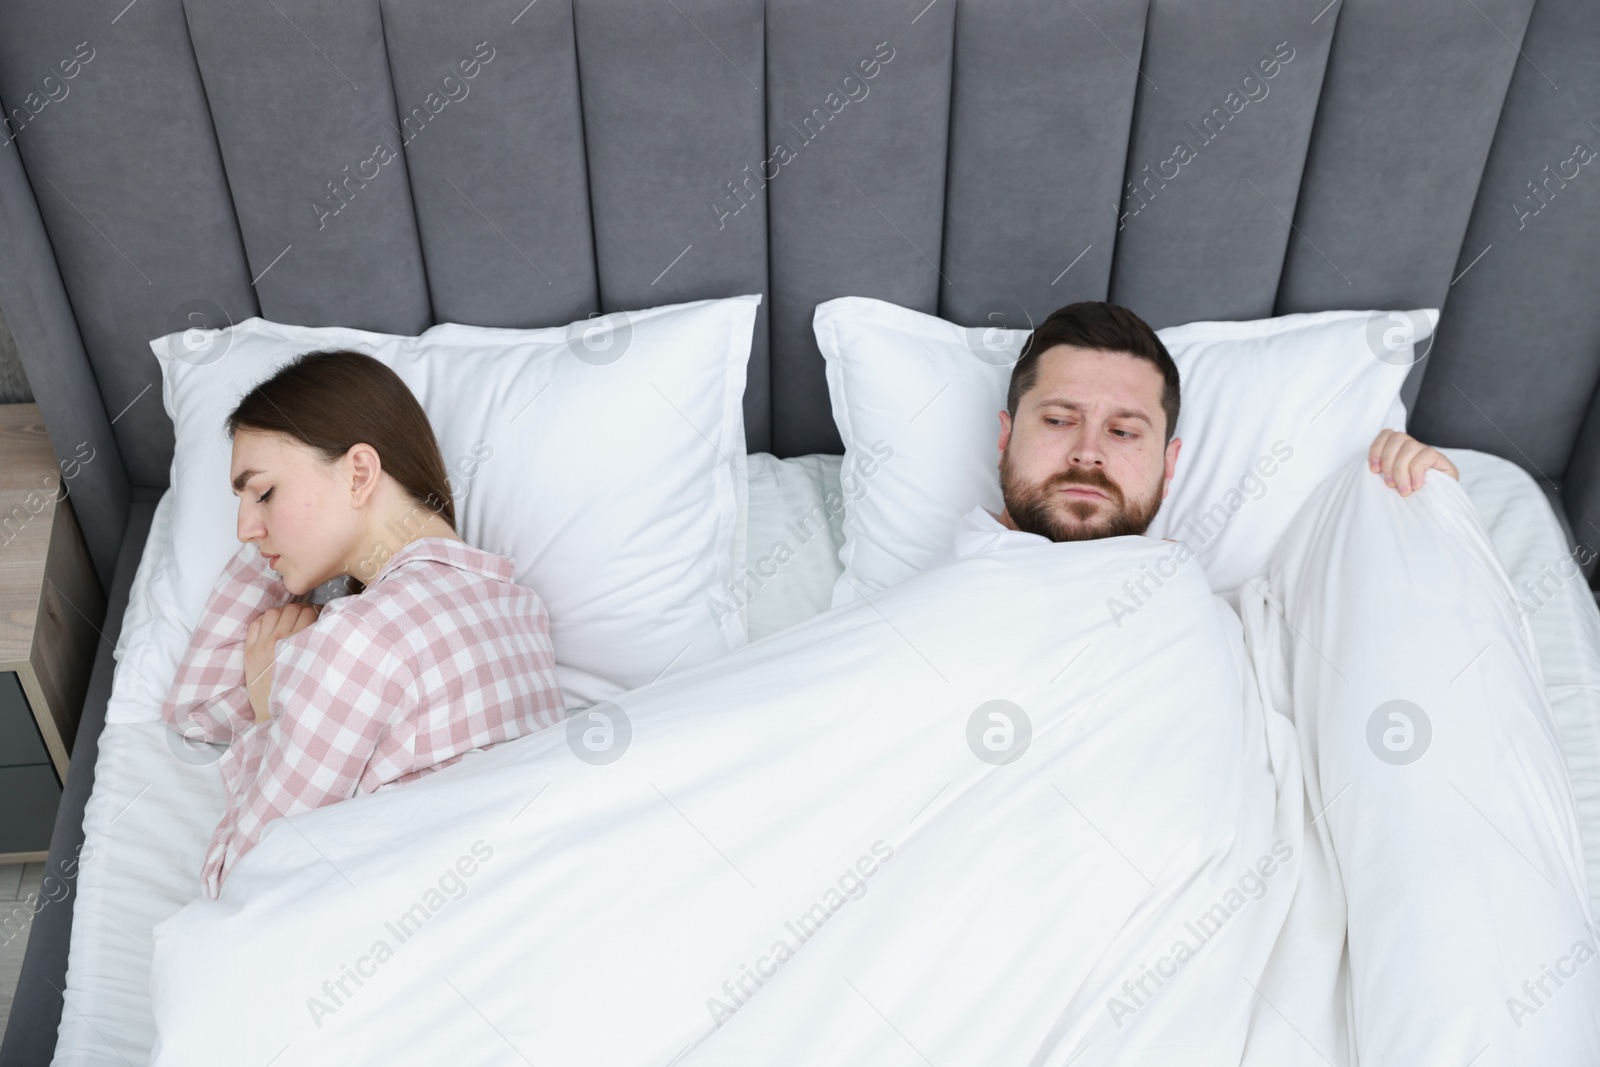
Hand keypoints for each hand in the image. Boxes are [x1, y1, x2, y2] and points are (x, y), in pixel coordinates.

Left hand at [244, 603, 319, 723]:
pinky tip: (272, 627)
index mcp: (297, 644)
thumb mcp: (314, 667)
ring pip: (272, 613)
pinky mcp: (249, 651)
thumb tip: (324, 626)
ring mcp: (261, 645)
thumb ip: (317, 645)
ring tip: (288, 621)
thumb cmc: (300, 693)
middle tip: (305, 617)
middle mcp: (278, 641)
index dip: (316, 612)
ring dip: (283, 613)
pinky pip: (255, 624)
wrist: (275, 714)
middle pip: (291, 610)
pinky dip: (264, 621)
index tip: (318, 616)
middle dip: (301, 610)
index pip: (308, 614)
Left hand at [1368, 429, 1458, 496]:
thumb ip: (1384, 472)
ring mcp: (1427, 452)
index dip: (1377, 448)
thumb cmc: (1410, 498)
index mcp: (1399, 449)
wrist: (1436, 509)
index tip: (1374, 469)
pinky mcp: (1441, 459)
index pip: (1387, 434)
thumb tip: (1374, 469)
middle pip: (1397, 438)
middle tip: (1390, 484)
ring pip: (1410, 446)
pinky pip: (1426, 455)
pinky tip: (1416, 485)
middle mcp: (1414, 447)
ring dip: (1402, 470)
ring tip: (1403, 489)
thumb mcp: (1392, 483)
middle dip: (1388, 462)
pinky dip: (1416, 471)